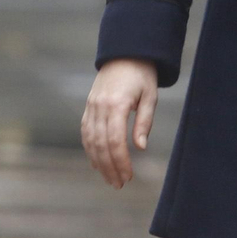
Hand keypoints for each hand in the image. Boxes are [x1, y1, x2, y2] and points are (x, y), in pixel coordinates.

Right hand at [82, 58, 158, 187]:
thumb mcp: (150, 95)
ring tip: (110, 179)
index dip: (121, 161)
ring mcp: (91, 106)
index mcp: (117, 104)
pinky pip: (85, 132)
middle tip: (119, 184)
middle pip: (100, 144)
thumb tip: (140, 148)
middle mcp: (100, 106)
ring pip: (90, 141)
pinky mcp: (88, 106)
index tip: (128, 176)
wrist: (125, 53)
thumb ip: (144, 122)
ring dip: (98, 162)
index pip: (115, 140)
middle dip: (109, 167)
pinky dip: (89, 149)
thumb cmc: (142, 74)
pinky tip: (97, 162)